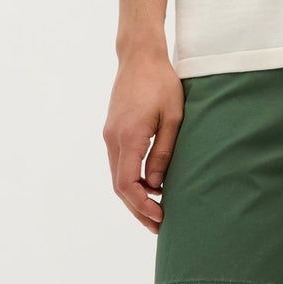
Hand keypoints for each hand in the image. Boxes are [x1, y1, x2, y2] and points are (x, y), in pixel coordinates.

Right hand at [103, 52, 184, 232]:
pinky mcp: (113, 131)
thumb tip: (157, 185)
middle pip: (119, 186)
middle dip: (138, 209)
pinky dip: (131, 181)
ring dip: (134, 197)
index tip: (159, 217)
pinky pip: (119, 163)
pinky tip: (148, 189)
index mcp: (128, 137)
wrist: (139, 56)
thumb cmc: (161, 83)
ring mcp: (110, 135)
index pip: (127, 184)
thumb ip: (164, 152)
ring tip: (155, 214)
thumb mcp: (173, 118)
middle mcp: (113, 139)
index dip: (141, 205)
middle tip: (159, 227)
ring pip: (117, 176)